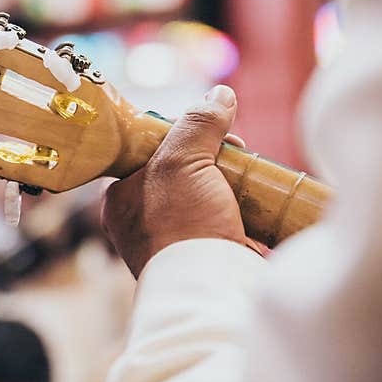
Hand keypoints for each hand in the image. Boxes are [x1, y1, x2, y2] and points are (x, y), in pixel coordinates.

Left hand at [101, 85, 246, 277]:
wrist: (212, 286)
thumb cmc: (182, 224)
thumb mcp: (181, 160)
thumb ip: (197, 123)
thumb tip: (219, 94)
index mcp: (121, 198)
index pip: (148, 152)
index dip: (180, 134)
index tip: (209, 129)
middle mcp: (143, 221)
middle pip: (182, 171)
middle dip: (214, 158)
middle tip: (237, 151)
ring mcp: (177, 240)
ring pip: (208, 193)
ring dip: (233, 181)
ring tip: (252, 173)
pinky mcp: (209, 254)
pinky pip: (228, 219)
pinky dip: (246, 207)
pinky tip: (261, 198)